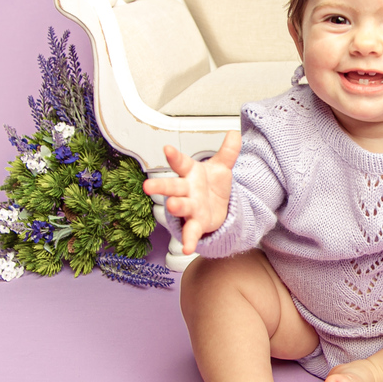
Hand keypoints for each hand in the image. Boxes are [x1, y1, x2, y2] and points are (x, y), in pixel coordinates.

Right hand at [141, 131, 240, 252]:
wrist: (218, 208)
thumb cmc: (212, 186)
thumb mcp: (221, 167)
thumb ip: (228, 152)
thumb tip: (235, 133)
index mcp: (191, 174)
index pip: (181, 163)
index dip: (174, 157)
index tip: (166, 149)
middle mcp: (186, 191)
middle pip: (172, 187)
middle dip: (161, 186)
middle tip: (148, 186)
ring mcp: (190, 208)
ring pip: (180, 207)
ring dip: (176, 207)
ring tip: (173, 206)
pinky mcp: (196, 224)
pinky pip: (191, 232)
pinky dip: (188, 240)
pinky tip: (187, 248)